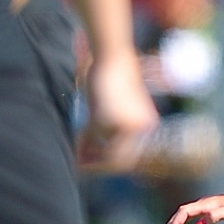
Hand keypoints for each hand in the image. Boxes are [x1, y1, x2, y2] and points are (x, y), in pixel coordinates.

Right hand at [77, 52, 157, 171]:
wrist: (114, 58)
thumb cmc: (113, 78)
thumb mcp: (116, 106)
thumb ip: (112, 126)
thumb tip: (95, 147)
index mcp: (146, 124)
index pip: (130, 154)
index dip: (110, 161)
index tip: (93, 162)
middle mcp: (141, 127)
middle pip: (119, 159)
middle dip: (99, 165)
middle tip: (81, 165)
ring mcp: (126, 124)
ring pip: (106, 151)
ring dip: (90, 155)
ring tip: (77, 154)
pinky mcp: (109, 118)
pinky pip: (94, 137)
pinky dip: (84, 142)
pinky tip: (77, 140)